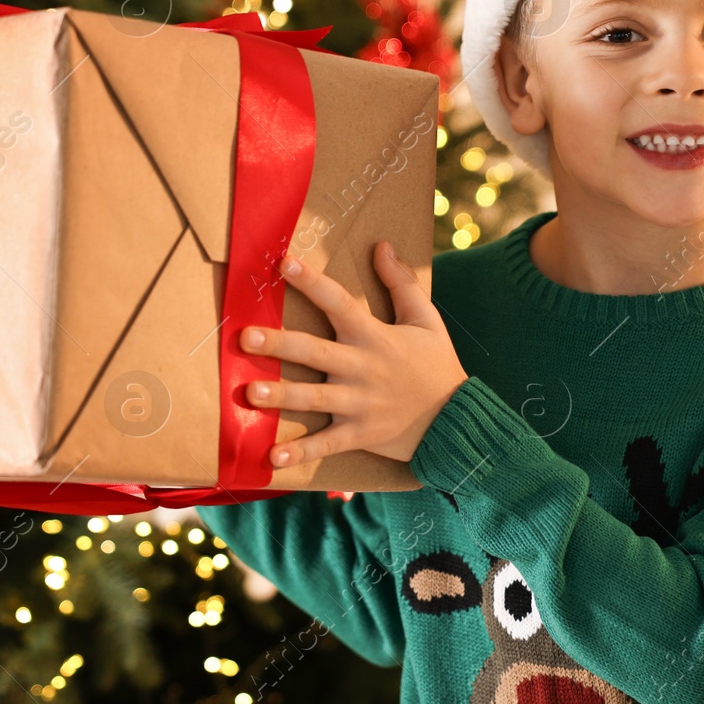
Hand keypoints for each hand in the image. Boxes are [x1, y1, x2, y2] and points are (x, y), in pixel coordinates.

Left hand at [238, 240, 468, 466]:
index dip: (313, 283)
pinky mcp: (359, 434)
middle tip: (245, 337)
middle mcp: (361, 368)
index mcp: (374, 336)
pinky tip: (271, 458)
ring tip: (249, 392)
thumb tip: (382, 244)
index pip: (339, 303)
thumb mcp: (426, 319)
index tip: (285, 264)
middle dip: (280, 344)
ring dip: (281, 396)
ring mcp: (358, 404)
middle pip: (314, 352)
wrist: (458, 420)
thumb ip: (402, 283)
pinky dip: (300, 452)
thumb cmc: (438, 365)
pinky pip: (325, 445)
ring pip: (313, 398)